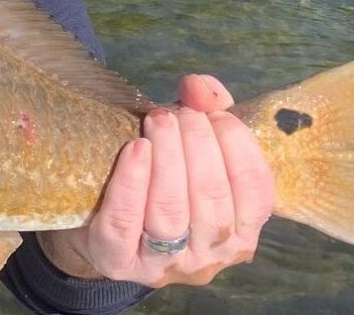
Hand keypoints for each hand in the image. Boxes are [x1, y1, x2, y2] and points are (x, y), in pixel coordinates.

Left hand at [41, 75, 275, 286]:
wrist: (98, 222)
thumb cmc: (158, 178)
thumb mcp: (191, 145)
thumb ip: (207, 112)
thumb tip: (200, 86)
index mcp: (241, 233)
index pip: (255, 192)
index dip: (238, 147)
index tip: (215, 113)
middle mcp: (210, 258)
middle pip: (212, 201)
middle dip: (198, 147)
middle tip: (180, 114)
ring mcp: (164, 266)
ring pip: (171, 214)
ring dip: (168, 160)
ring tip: (159, 121)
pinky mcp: (118, 261)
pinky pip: (125, 223)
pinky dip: (132, 183)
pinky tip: (135, 150)